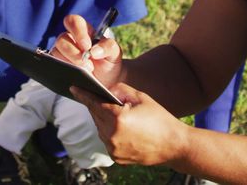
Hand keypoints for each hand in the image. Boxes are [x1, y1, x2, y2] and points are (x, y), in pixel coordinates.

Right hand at [53, 14, 123, 87]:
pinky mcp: (59, 64)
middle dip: (74, 53)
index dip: (78, 32)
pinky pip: (54, 64)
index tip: (87, 46)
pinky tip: (75, 75)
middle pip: (62, 39)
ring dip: (70, 62)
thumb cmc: (109, 61)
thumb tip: (94, 51)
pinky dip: (64, 69)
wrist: (108, 80)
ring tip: (86, 71)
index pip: (74, 21)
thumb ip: (108, 46)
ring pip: (56, 52)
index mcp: (84, 31)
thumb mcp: (115, 52)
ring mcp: (63, 52)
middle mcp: (71, 39)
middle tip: (88, 64)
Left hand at [71, 83, 189, 166]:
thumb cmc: (159, 118)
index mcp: (118, 118)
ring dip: (104, 120)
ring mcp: (113, 149)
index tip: (73, 88)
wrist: (174, 145)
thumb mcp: (141, 97)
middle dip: (98, 106)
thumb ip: (121, 90)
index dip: (83, 94)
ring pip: (100, 128)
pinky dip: (110, 133)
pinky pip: (107, 141)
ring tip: (116, 114)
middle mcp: (112, 135)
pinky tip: (121, 128)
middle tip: (102, 99)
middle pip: (96, 116)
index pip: (94, 103)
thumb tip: (106, 90)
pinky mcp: (116, 158)